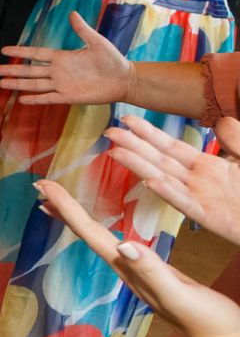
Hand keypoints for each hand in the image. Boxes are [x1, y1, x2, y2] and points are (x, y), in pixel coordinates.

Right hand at [0, 9, 134, 105]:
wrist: (124, 80)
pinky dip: (35, 99)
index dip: (20, 52)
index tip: (4, 51)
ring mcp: (62, 85)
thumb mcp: (97, 42)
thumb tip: (72, 13)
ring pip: (34, 85)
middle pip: (29, 71)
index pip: (36, 54)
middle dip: (11, 71)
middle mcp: (58, 71)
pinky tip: (21, 99)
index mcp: (62, 57)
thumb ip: (82, 29)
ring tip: (1, 84)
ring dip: (18, 85)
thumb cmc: (113, 60)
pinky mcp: (69, 97)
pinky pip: (48, 98)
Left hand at [36, 177, 239, 336]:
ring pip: (100, 240)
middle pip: (88, 235)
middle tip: (40, 186)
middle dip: (64, 209)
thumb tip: (122, 245)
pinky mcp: (153, 273)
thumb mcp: (180, 295)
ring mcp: (139, 273)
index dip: (67, 209)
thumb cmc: (207, 322)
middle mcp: (128, 270)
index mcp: (130, 270)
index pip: (90, 234)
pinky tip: (107, 231)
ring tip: (60, 203)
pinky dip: (106, 231)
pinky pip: (120, 245)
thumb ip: (152, 272)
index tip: (44, 187)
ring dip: (79, 220)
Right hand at [102, 114, 239, 245]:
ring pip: (164, 179)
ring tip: (115, 152)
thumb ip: (236, 140)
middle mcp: (196, 181)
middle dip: (134, 146)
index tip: (127, 119)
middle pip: (159, 160)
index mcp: (206, 166)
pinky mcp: (209, 217)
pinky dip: (168, 193)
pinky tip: (150, 182)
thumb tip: (221, 120)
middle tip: (109, 132)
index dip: (149, 133)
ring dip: (139, 166)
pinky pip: (185, 203)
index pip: (171, 146)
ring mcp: (200, 199)